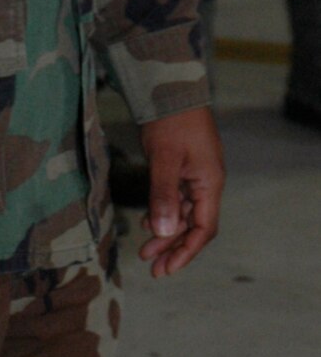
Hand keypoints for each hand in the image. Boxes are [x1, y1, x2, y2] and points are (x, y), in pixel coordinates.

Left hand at [137, 105, 224, 276]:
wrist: (169, 88)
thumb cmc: (170, 121)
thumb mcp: (165, 159)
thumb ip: (164, 195)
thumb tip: (164, 231)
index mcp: (210, 183)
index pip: (204, 229)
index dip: (186, 251)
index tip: (167, 268)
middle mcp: (206, 183)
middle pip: (194, 226)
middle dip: (174, 248)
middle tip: (153, 268)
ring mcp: (195, 175)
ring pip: (184, 214)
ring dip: (167, 233)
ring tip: (146, 251)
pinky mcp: (182, 168)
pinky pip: (177, 200)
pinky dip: (164, 214)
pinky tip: (148, 222)